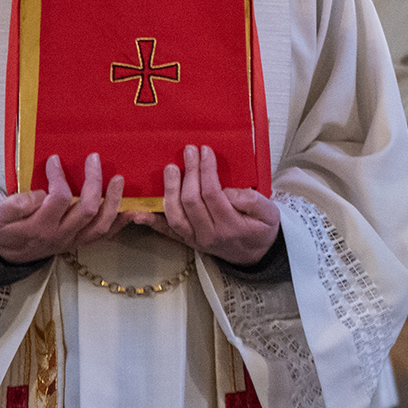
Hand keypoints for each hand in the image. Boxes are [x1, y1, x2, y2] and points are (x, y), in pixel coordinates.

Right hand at [0, 154, 132, 264]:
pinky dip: (119, 222)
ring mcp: (73, 241)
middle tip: (93, 159)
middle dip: (94, 182)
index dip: (58, 177)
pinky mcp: (80, 242)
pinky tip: (129, 208)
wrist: (7, 255)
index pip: (58, 199)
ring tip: (118, 179)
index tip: (54, 160)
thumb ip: (15, 205)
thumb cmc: (3, 231)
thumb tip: (40, 193)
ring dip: (113, 201)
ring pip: (102, 224)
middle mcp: (61, 235)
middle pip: (87, 209)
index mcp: (40, 227)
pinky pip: (105, 235)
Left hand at [132, 145, 281, 267]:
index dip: (206, 170)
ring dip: (170, 190)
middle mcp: (209, 235)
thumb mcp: (269, 214)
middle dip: (189, 173)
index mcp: (231, 226)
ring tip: (171, 168)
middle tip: (188, 151)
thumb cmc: (262, 230)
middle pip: (191, 201)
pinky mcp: (187, 241)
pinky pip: (167, 232)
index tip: (205, 151)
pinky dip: (152, 222)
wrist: (256, 256)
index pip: (212, 194)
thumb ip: (251, 201)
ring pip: (175, 215)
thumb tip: (227, 190)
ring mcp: (196, 240)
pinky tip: (138, 211)